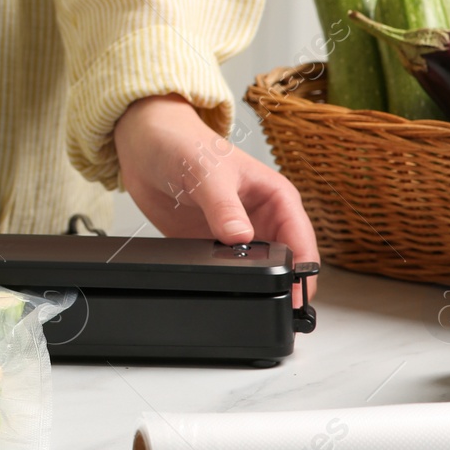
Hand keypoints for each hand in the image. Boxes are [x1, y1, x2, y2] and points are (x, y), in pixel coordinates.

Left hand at [113, 94, 319, 303]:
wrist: (145, 146)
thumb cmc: (185, 144)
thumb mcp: (209, 174)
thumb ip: (224, 207)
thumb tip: (241, 237)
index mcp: (276, 197)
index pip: (301, 238)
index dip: (304, 268)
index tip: (299, 290)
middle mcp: (261, 218)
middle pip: (285, 260)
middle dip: (285, 282)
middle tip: (282, 306)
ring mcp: (237, 233)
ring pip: (257, 268)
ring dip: (256, 283)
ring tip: (256, 300)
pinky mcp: (211, 244)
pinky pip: (225, 268)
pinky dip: (225, 279)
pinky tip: (223, 287)